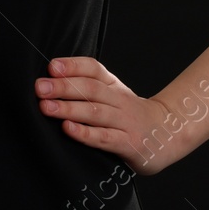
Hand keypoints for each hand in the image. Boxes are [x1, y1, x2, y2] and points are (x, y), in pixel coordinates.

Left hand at [35, 56, 185, 175]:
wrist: (168, 133)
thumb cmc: (128, 114)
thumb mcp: (112, 94)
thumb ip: (86, 86)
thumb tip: (49, 79)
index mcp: (113, 85)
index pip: (93, 69)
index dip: (73, 66)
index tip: (52, 66)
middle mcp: (119, 100)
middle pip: (91, 89)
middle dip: (63, 87)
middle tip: (40, 87)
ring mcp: (125, 122)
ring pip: (96, 112)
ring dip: (69, 108)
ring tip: (46, 107)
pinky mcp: (129, 144)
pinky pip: (106, 138)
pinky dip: (86, 133)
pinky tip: (69, 129)